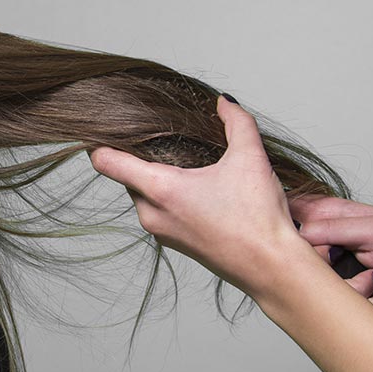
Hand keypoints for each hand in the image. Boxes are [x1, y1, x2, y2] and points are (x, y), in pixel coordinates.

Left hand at [87, 95, 319, 299]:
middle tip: (166, 140)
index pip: (106, 162)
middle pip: (127, 175)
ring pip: (143, 194)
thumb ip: (236, 122)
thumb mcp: (250, 159)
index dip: (100, 141)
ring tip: (188, 166)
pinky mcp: (172, 243)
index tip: (106, 128)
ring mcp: (160, 231)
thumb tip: (223, 102)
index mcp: (160, 189)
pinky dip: (168, 197)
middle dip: (141, 157)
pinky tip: (197, 191)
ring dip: (157, 178)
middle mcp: (151, 213)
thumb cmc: (258, 220)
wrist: (272, 268)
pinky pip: (157, 212)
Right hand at [293, 195, 372, 352]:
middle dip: (324, 260)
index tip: (303, 237)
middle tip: (343, 260)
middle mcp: (326, 243)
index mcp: (334, 216)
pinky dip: (357, 302)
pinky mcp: (333, 298)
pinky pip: (326, 303)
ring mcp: (329, 272)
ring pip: (310, 279)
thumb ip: (335, 226)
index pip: (292, 209)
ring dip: (349, 285)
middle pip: (295, 249)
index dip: (288, 221)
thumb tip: (296, 233)